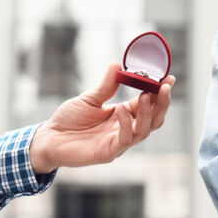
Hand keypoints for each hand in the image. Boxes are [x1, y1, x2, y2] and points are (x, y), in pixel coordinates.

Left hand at [29, 62, 174, 173]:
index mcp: (123, 115)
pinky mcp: (108, 152)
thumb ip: (106, 86)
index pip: (147, 104)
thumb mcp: (89, 98)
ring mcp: (118, 142)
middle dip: (162, 103)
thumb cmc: (69, 119)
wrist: (49, 138)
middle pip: (153, 119)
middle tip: (165, 86)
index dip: (158, 92)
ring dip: (148, 113)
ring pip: (144, 130)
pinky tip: (121, 109)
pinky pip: (125, 139)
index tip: (169, 78)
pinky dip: (127, 124)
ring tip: (145, 95)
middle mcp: (125, 129)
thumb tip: (117, 64)